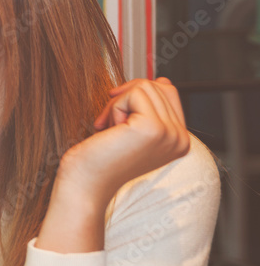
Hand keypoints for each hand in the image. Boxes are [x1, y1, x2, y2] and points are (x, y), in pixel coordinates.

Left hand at [57, 77, 189, 207]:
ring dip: (118, 105)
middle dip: (125, 100)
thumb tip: (160, 81)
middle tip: (111, 127)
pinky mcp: (153, 127)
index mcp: (180, 140)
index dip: (136, 96)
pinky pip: (134, 93)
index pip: (168, 92)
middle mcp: (181, 139)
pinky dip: (114, 107)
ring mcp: (170, 134)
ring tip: (112, 131)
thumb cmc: (100, 158)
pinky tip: (109, 130)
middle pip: (157, 86)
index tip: (118, 120)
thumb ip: (151, 107)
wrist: (84, 183)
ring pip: (145, 87)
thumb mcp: (132, 129)